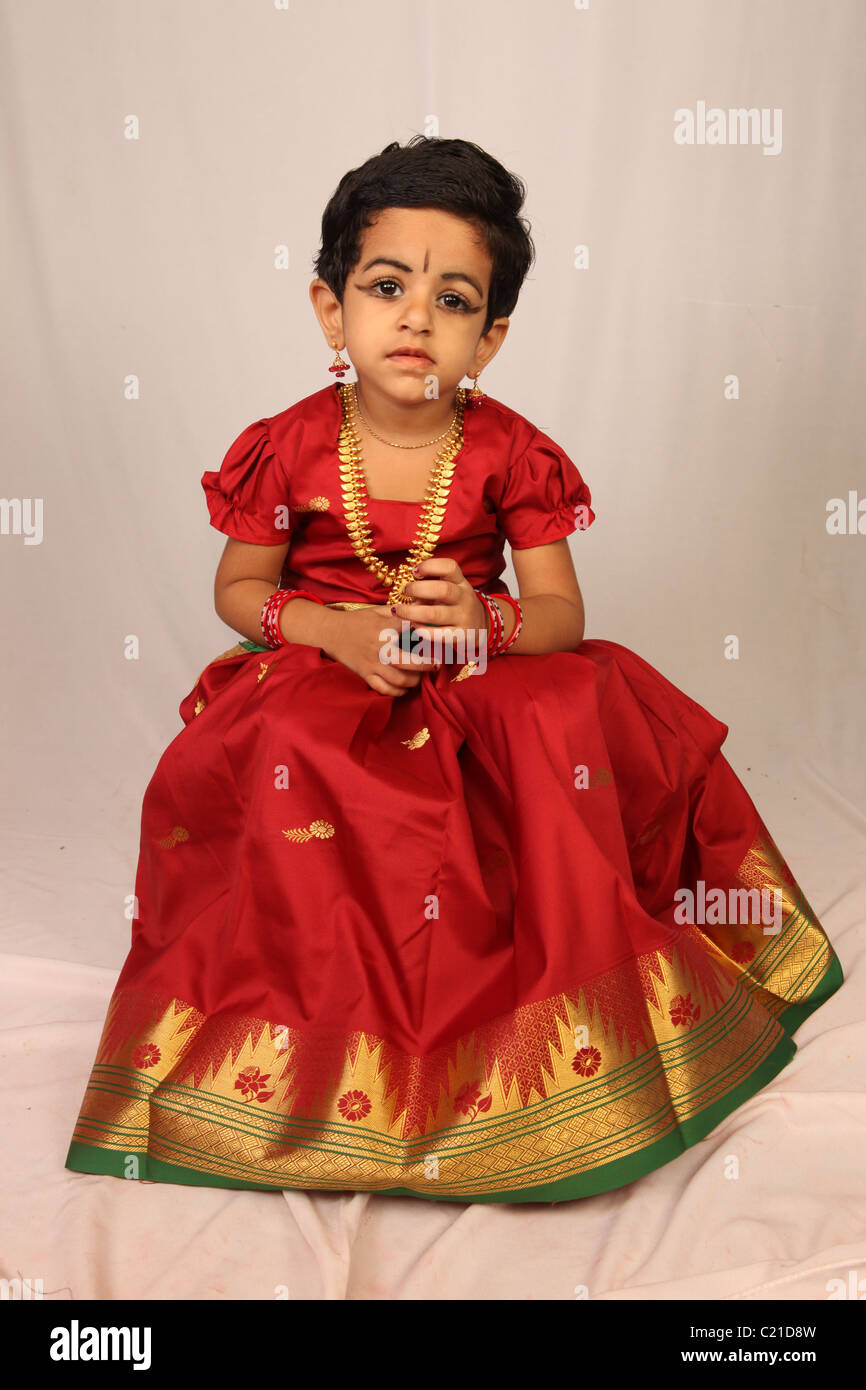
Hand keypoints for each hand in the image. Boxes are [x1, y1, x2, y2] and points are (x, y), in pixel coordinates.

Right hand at [325, 604, 439, 697]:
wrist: (330, 632)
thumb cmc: (356, 621)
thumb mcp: (377, 611)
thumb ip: (398, 613)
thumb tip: (419, 610)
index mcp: (385, 628)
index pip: (413, 632)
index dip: (427, 636)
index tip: (435, 639)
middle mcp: (381, 647)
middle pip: (411, 662)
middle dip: (427, 665)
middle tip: (436, 664)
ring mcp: (373, 663)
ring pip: (400, 679)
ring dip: (414, 681)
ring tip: (420, 677)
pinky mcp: (365, 674)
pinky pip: (384, 689)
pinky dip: (397, 691)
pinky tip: (404, 688)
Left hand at [390, 557, 488, 662]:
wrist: (480, 626)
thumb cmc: (455, 604)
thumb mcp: (451, 589)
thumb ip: (431, 585)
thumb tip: (405, 589)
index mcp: (461, 582)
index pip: (450, 567)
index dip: (430, 566)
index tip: (415, 571)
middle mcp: (464, 598)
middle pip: (442, 590)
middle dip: (418, 589)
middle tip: (404, 591)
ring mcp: (463, 617)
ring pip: (435, 614)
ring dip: (412, 612)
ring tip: (398, 611)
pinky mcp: (460, 635)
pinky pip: (438, 634)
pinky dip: (422, 630)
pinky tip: (413, 626)